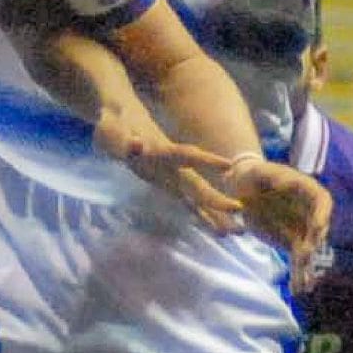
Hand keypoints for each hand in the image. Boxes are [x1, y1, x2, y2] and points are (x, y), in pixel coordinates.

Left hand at [94, 100, 244, 233]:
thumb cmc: (113, 126)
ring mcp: (175, 176)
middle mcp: (174, 165)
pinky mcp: (171, 186)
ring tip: (238, 230)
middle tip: (240, 209)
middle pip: (199, 183)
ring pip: (199, 196)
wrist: (122, 122)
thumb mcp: (112, 131)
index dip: (206, 160)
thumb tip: (136, 145)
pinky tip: (218, 230)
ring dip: (217, 213)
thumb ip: (123, 141)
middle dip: (217, 197)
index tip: (227, 166)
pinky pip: (190, 204)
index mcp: (161, 150)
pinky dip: (204, 216)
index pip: (186, 154)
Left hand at [224, 158, 332, 287]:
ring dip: (307, 267)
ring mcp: (302, 229)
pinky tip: (298, 290)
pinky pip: (297, 260)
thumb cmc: (254, 175)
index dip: (322, 216)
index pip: (322, 202)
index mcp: (307, 190)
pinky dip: (298, 275)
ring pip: (309, 250)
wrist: (245, 188)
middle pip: (318, 230)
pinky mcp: (292, 242)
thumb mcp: (259, 171)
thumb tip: (285, 182)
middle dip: (313, 244)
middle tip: (306, 257)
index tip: (318, 228)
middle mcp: (310, 212)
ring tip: (306, 284)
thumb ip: (272, 175)